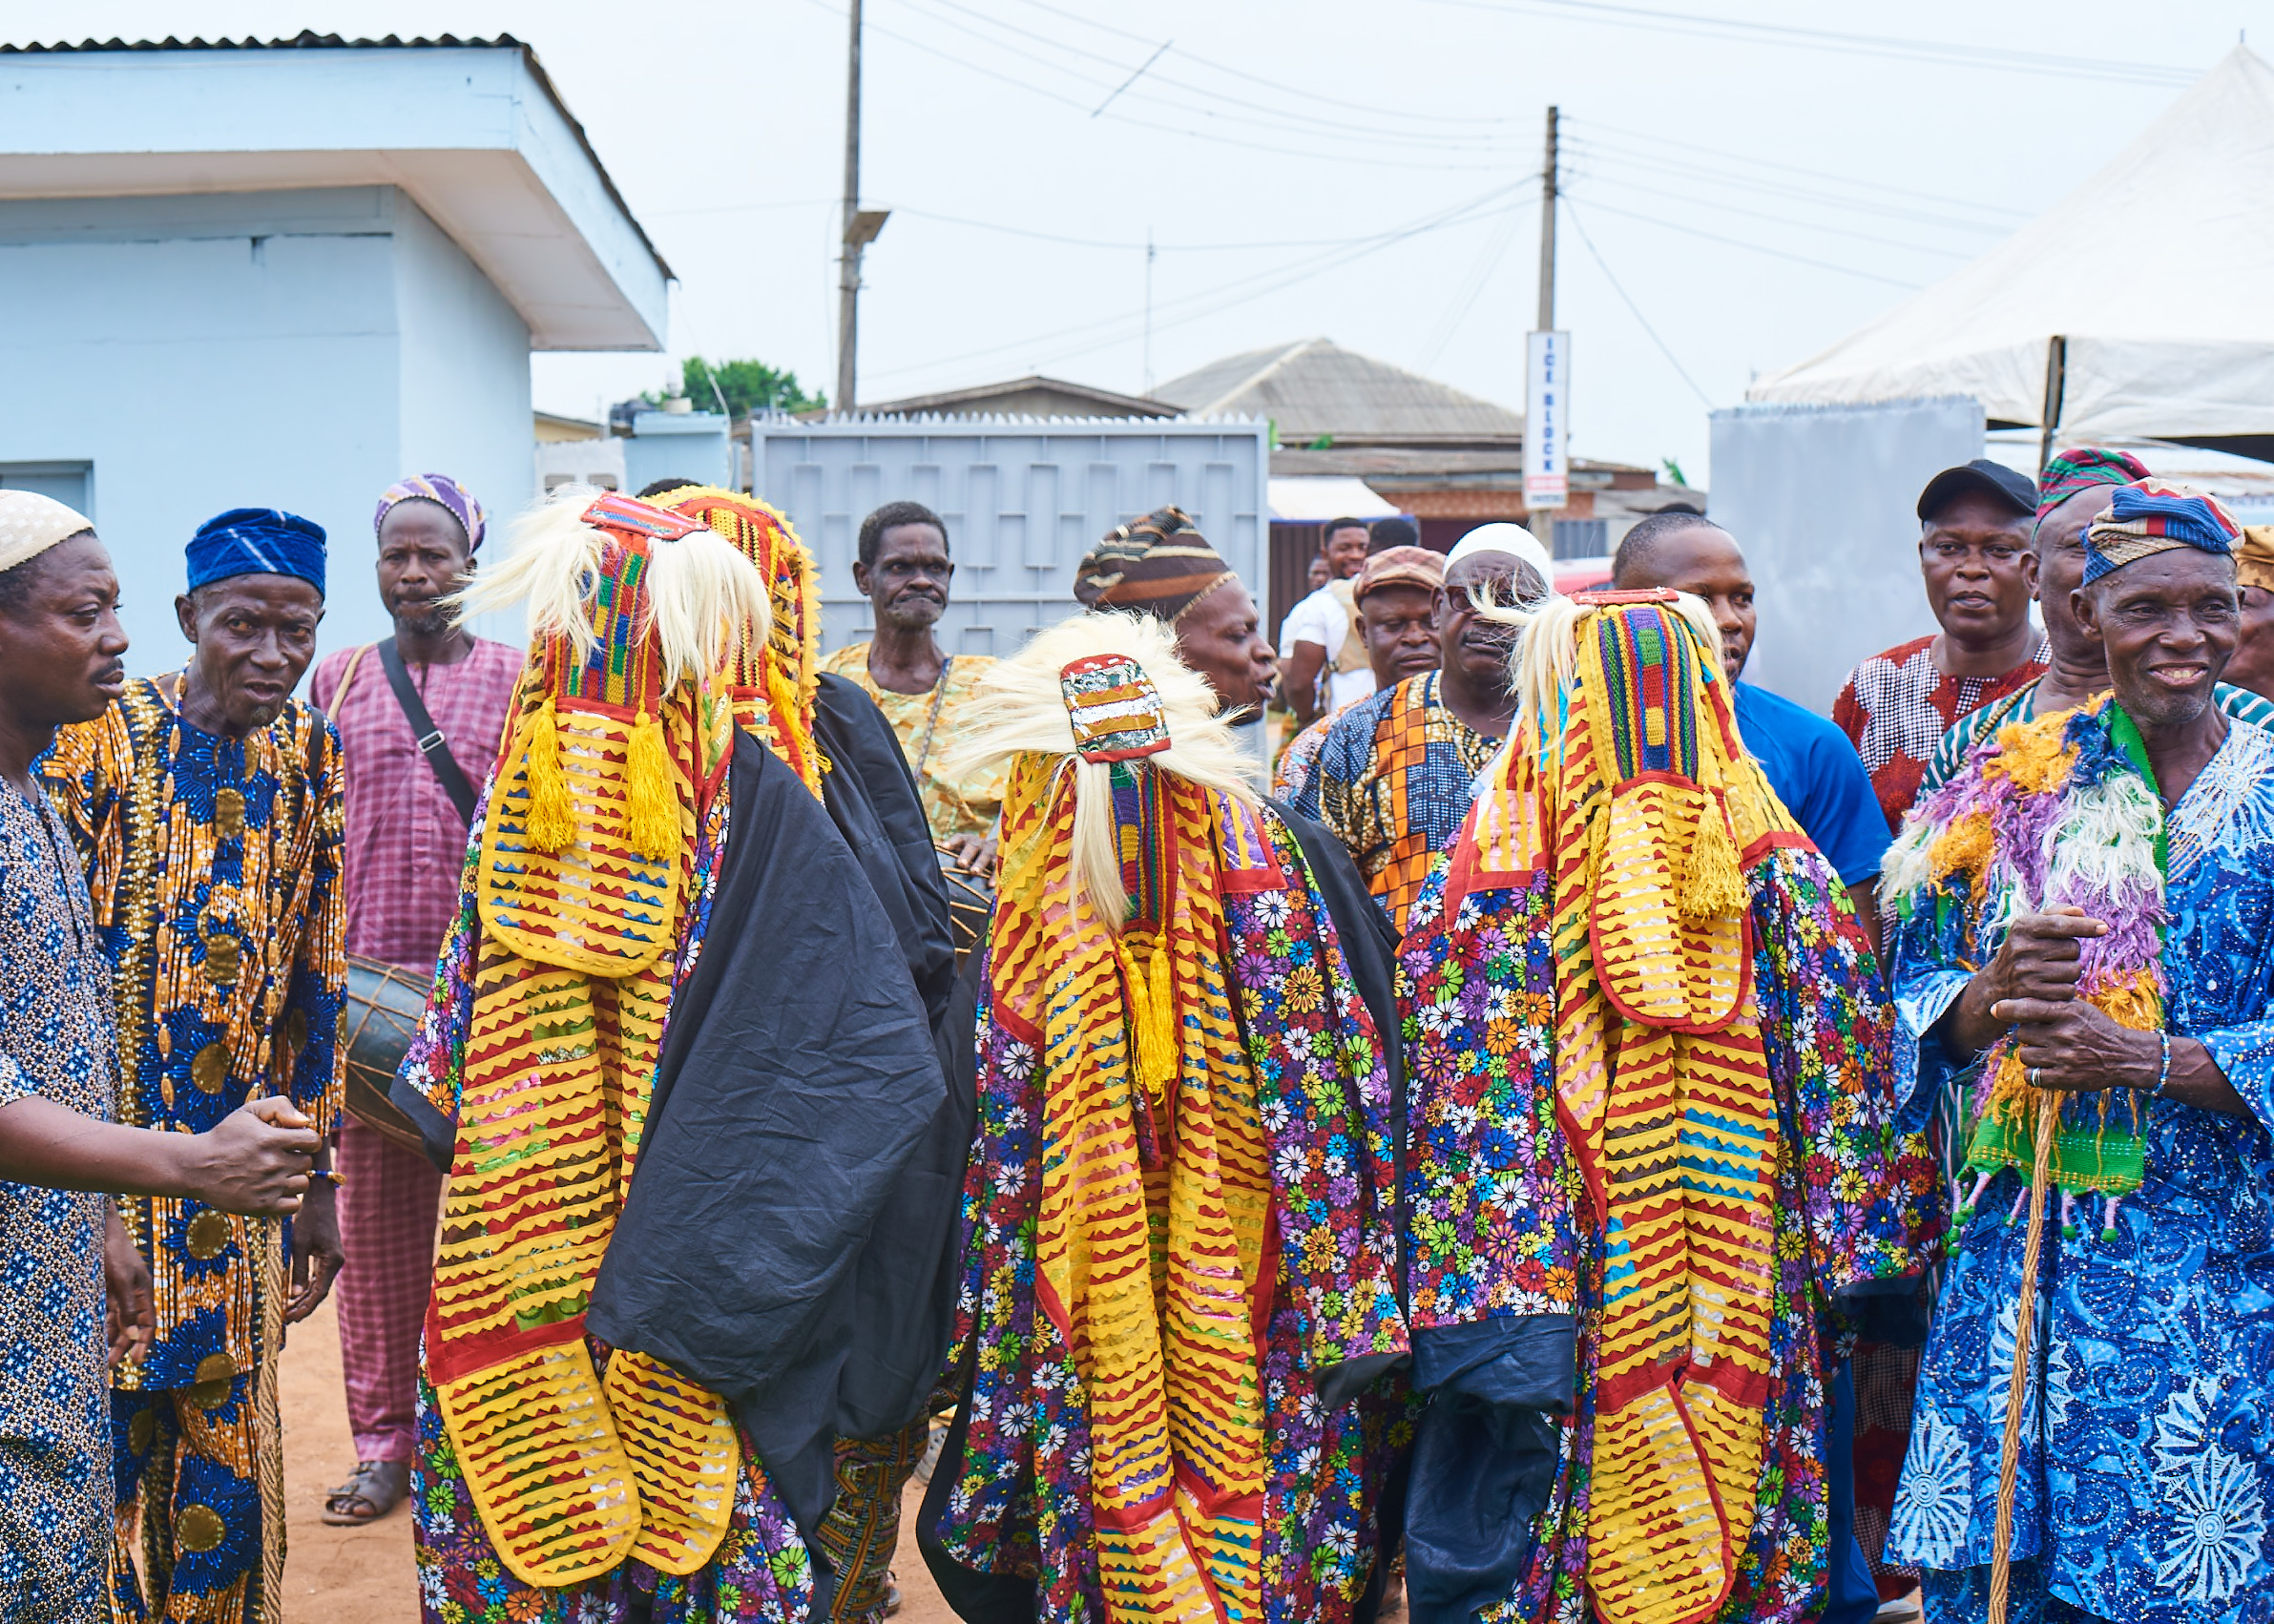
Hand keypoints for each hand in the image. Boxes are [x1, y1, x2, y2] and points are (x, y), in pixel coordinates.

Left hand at [103, 1204, 152, 1368]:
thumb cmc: (115, 1252)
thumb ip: (127, 1307)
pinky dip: (99, 1329)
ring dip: (110, 1341)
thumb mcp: (122, 1280)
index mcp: (143, 1293)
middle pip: (130, 1327)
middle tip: (110, 1366)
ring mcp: (117, 1296)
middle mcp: (132, 1297)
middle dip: (122, 1347)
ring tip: (100, 1359)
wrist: (98, 1231)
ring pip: (116, 1324)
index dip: (144, 1342)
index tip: (137, 1362)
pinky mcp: (103, 1293)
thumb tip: (132, 1334)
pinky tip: (93, 1341)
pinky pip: (103, 1316)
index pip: (148, 1323)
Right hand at [180, 1097, 318, 1215]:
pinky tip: (274, 1190)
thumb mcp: (249, 1111)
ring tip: (274, 1174)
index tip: (294, 1142)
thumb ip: (280, 1106)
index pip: (313, 1141)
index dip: (307, 1140)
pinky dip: (289, 1199)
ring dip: (293, 1178)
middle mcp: (271, 1165)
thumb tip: (306, 1122)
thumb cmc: (225, 1137)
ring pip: (303, 1184)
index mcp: (270, 1140)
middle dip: (296, 1158)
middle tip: (277, 1158)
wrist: (195, 1167)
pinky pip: (294, 1205)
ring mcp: (267, 1187)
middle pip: (307, 1163)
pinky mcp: (261, 1207)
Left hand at [285, 1178, 343, 1324]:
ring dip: (304, 1298)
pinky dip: (307, 1286)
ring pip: (319, 1285)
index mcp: (332, 1261)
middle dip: (303, 1306)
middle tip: (285, 1319)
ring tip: (289, 1311)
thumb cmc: (308, 1218)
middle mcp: (335, 1262)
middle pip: (320, 1291)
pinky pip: (317, 1276)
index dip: (304, 1307)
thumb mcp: (299, 1244)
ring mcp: (332, 1259)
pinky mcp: (327, 1254)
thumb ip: (297, 1270)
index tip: (290, 1318)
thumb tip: (294, 1295)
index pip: (319, 1292)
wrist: (319, 1198)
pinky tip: (295, 1294)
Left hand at [943, 832, 997, 880]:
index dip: (952, 842)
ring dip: (980, 864)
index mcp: (968, 840)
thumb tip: (933, 855)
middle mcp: (980, 844)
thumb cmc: (973, 852)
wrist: (998, 848)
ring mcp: (991, 851)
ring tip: (974, 872)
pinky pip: (997, 869)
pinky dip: (994, 876)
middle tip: (961, 863)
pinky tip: (990, 885)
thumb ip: (952, 852)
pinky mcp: (1000, 861)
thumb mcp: (964, 848)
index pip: (959, 838)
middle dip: (966, 855)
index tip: (944, 847)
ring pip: (986, 856)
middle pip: (972, 847)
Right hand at [1943, 907, 2108, 1059]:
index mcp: (2022, 927)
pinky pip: (2067, 991)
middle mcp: (2021, 948)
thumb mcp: (2031, 928)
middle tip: (2053, 957)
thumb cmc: (2023, 950)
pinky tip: (2050, 987)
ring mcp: (2025, 972)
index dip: (2084, 925)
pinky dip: (2065, 990)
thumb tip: (2080, 911)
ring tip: (2051, 972)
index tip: (2104, 928)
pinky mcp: (2031, 994)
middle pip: (2073, 949)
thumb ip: (2055, 915)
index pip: (2060, 924)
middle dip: (2071, 953)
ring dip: (2070, 973)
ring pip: (2074, 971)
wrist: (1995, 984)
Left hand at [1993, 997, 2160, 1093]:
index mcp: (2067, 1013)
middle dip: (2028, 1034)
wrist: (2126, 1056)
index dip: (2008, 1009)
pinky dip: (2033, 1073)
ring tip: (2046, 1051)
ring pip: (2024, 1054)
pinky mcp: (2065, 1078)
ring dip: (2030, 1053)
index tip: (1995, 1009)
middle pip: (2022, 1033)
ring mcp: (2064, 1058)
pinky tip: (2044, 1067)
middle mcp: (2064, 1035)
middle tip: (2043, 1036)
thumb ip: (2051, 1004)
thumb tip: (2015, 1000)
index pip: (2028, 1008)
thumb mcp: (2079, 1008)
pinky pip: (2031, 1076)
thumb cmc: (2097, 1028)